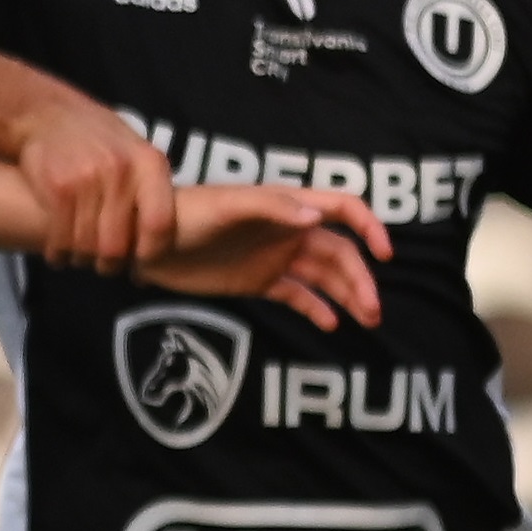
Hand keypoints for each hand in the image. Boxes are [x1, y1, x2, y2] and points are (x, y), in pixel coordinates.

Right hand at [15, 90, 173, 272]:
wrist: (48, 114)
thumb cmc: (99, 140)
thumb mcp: (135, 153)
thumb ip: (148, 190)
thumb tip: (161, 241)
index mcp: (150, 164)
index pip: (160, 224)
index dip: (152, 253)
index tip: (142, 263)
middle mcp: (121, 171)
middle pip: (119, 243)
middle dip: (111, 263)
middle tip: (106, 265)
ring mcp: (87, 179)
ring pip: (88, 244)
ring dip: (82, 259)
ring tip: (80, 257)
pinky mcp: (58, 188)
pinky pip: (60, 236)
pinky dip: (58, 252)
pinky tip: (58, 252)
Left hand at [144, 185, 391, 332]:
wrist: (147, 242)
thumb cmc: (186, 213)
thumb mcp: (228, 206)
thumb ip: (272, 208)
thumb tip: (316, 218)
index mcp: (288, 206)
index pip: (342, 208)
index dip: (369, 227)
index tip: (385, 254)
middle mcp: (289, 231)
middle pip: (340, 253)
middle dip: (360, 279)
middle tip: (374, 310)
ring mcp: (275, 257)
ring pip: (324, 277)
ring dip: (347, 296)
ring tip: (366, 321)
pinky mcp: (258, 281)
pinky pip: (297, 295)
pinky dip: (316, 309)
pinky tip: (331, 324)